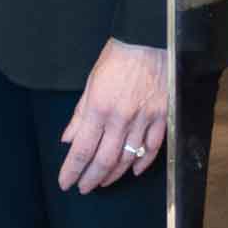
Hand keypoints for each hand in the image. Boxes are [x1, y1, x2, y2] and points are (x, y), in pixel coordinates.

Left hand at [59, 39, 172, 192]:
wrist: (148, 40)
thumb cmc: (117, 57)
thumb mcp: (91, 81)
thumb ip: (80, 113)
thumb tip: (68, 139)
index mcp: (99, 108)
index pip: (82, 148)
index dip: (72, 169)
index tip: (66, 182)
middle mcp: (121, 118)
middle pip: (105, 159)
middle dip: (91, 178)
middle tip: (84, 188)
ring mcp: (144, 119)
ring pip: (128, 157)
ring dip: (114, 174)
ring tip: (103, 182)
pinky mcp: (162, 116)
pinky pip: (153, 147)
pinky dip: (143, 162)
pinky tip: (133, 170)